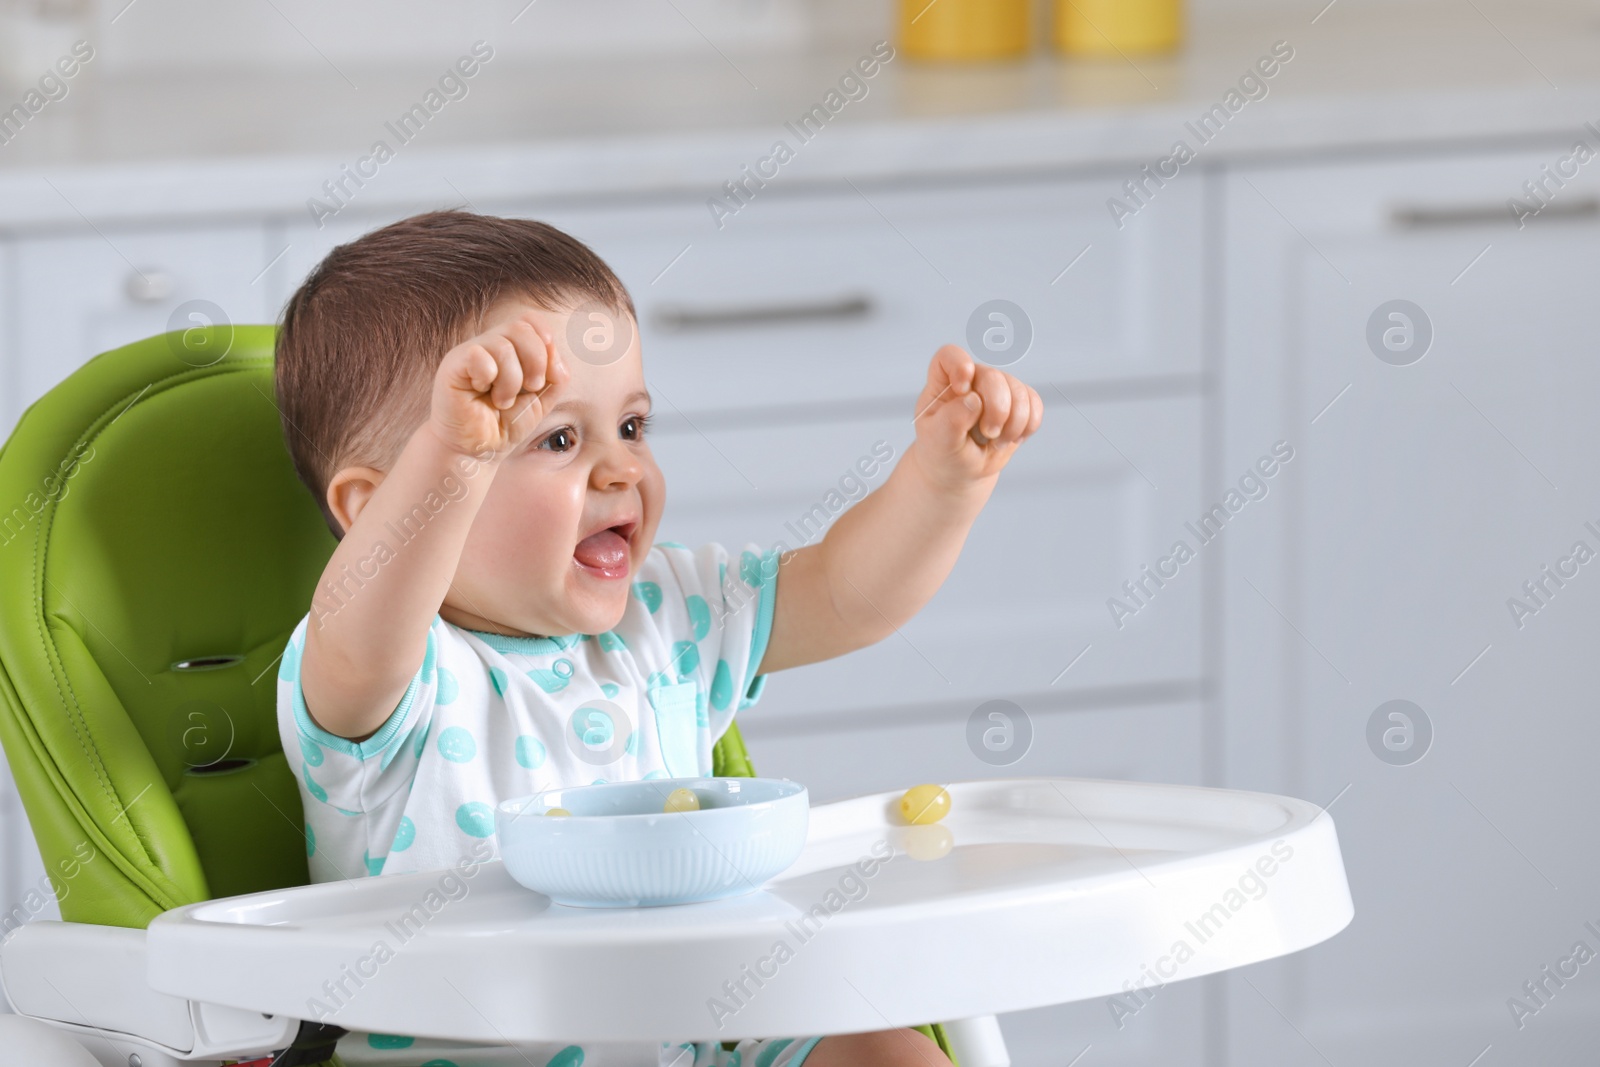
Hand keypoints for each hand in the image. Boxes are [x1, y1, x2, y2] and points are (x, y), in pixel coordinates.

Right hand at [429, 313, 568, 458]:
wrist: (477, 450)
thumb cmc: (505, 424)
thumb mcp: (542, 400)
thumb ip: (555, 375)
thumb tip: (555, 354)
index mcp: (511, 347)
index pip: (531, 320)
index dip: (546, 341)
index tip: (549, 372)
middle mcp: (490, 344)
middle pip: (521, 328)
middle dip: (536, 361)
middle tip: (530, 388)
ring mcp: (470, 352)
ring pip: (503, 345)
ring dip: (512, 380)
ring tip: (503, 400)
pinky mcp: (453, 364)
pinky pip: (478, 355)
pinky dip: (489, 378)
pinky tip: (482, 393)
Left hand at [910, 344, 1041, 488]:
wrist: (960, 470)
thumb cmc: (943, 452)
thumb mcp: (939, 441)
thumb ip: (951, 420)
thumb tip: (975, 400)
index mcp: (943, 383)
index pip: (950, 356)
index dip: (960, 365)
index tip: (962, 390)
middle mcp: (972, 380)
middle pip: (993, 377)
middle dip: (997, 410)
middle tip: (988, 434)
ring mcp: (996, 390)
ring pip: (1018, 391)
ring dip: (1014, 422)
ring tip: (998, 442)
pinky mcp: (1017, 403)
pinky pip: (1034, 402)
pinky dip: (1029, 424)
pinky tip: (1013, 438)